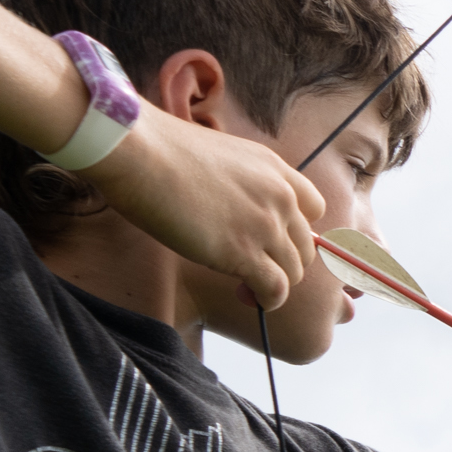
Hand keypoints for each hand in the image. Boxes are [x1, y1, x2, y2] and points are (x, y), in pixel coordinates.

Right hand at [94, 107, 328, 325]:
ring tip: (247, 288)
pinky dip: (268, 300)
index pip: (313, 209)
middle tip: (254, 270)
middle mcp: (280, 196)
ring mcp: (266, 225)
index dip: (295, 231)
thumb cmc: (160, 151)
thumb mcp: (219, 157)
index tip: (271, 242)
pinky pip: (276, 289)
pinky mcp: (244, 252)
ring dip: (274, 284)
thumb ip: (238, 183)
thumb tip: (230, 208)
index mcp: (275, 169)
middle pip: (304, 246)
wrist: (139, 152)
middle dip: (283, 262)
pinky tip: (250, 298)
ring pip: (294, 271)